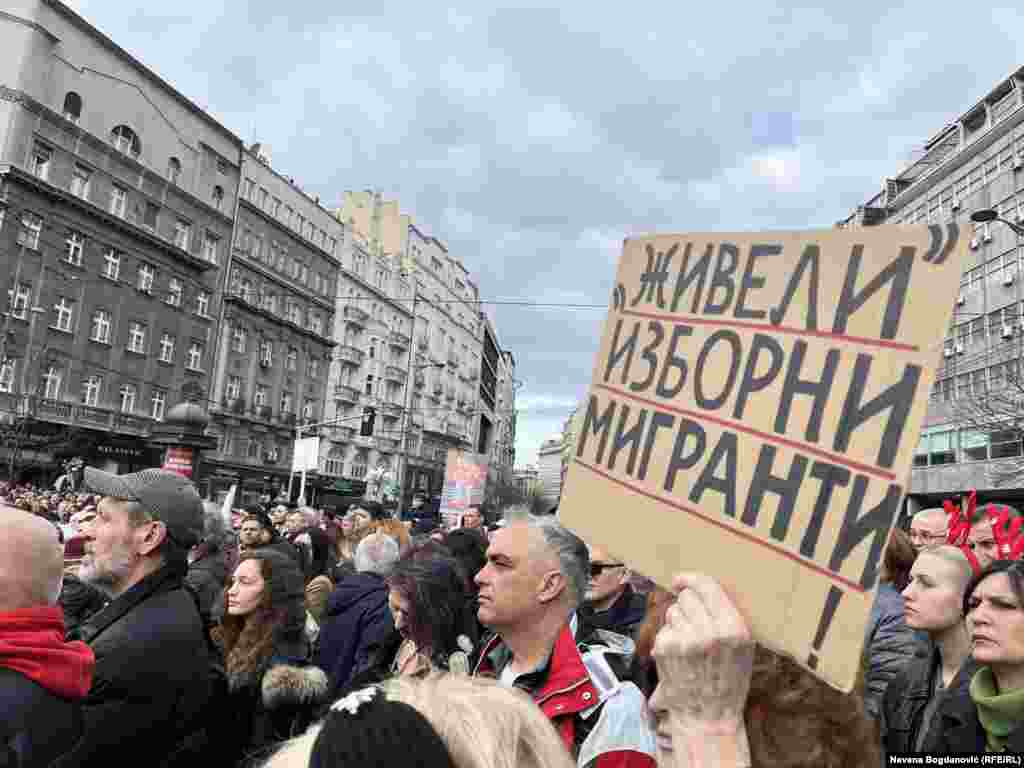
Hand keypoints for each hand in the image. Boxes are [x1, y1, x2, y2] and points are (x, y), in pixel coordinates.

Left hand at [651, 572, 754, 728]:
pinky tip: (678, 655)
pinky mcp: (666, 649)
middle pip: (687, 596)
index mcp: (734, 628)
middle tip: (693, 623)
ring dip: (677, 621)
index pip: (708, 586)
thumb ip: (726, 616)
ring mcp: (685, 640)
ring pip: (672, 611)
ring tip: (688, 643)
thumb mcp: (743, 647)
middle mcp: (710, 632)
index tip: (681, 579)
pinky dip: (668, 638)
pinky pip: (663, 628)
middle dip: (686, 604)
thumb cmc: (728, 680)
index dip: (691, 579)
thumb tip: (699, 586)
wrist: (709, 716)